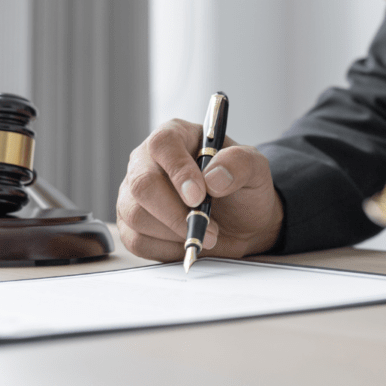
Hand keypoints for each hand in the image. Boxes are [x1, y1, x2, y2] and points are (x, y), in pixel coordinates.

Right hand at [117, 119, 282, 260]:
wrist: (241, 223)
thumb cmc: (241, 188)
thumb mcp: (254, 168)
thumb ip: (240, 164)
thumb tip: (213, 178)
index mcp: (175, 136)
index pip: (162, 144)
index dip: (179, 171)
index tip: (199, 197)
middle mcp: (146, 161)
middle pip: (142, 184)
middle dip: (176, 213)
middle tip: (210, 229)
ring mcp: (133, 194)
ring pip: (137, 216)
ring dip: (176, 233)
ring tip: (207, 233)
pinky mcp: (130, 224)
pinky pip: (138, 241)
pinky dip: (169, 249)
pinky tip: (189, 240)